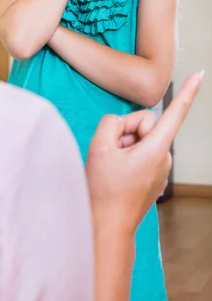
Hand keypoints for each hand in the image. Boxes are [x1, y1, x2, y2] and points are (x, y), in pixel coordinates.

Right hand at [86, 71, 203, 236]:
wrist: (107, 227)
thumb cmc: (103, 190)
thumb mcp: (98, 148)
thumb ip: (111, 123)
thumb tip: (120, 123)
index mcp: (156, 149)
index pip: (174, 113)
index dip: (187, 91)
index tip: (200, 74)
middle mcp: (164, 158)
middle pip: (143, 124)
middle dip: (125, 132)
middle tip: (109, 152)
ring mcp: (160, 168)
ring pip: (139, 138)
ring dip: (123, 146)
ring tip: (112, 167)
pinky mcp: (153, 176)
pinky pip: (139, 152)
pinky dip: (126, 156)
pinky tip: (117, 173)